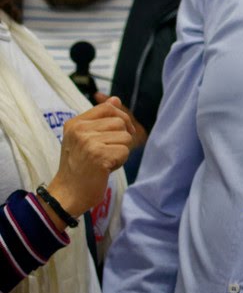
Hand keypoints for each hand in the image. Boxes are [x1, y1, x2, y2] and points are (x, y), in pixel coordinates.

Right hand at [47, 97, 135, 219]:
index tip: (121, 131)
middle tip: (108, 152)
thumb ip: (100, 119)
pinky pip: (125, 151)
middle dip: (122, 138)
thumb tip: (116, 99)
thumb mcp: (84, 139)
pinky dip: (120, 161)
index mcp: (74, 123)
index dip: (121, 117)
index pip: (107, 107)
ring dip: (121, 151)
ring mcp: (88, 142)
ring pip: (126, 137)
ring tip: (105, 161)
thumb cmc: (79, 166)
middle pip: (120, 122)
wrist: (67, 194)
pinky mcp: (99, 155)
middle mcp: (79, 130)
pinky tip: (105, 169)